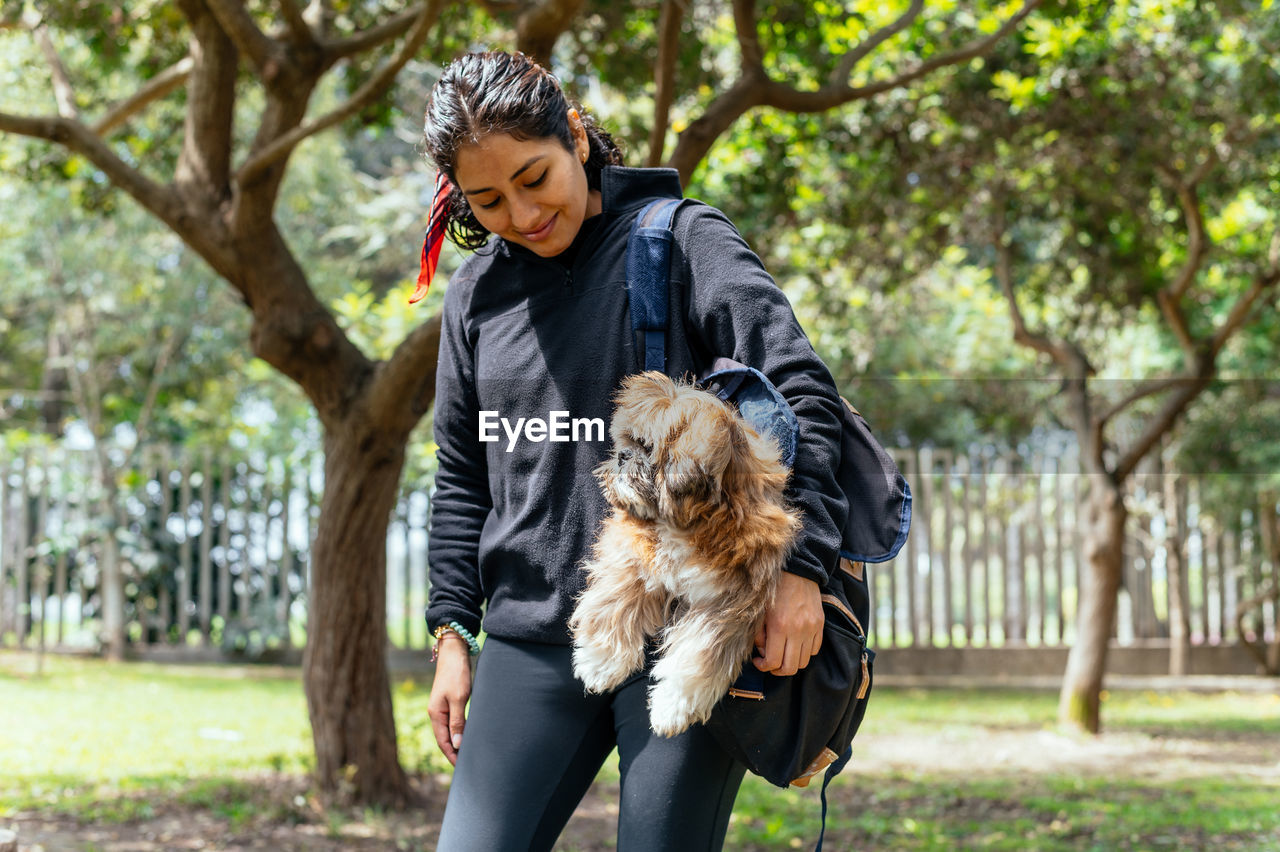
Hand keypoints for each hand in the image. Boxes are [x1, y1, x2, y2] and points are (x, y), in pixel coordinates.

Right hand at [428, 634, 472, 765]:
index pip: (443, 742)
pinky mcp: (449, 702)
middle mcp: (436, 713)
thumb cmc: (456, 674)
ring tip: (468, 755)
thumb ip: (458, 722)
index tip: (462, 768)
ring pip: (449, 731)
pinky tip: (468, 736)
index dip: (452, 756)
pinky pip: (453, 722)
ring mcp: (442, 708)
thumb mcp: (459, 698)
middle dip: (454, 753)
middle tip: (468, 766)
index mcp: (436, 714)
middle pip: (444, 739)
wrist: (454, 653)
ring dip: (457, 743)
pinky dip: (459, 732)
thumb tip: (458, 744)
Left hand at [753, 572, 823, 675]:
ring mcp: (811, 629)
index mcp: (778, 627)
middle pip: (790, 668)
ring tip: (783, 652)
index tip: (759, 661)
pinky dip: (804, 652)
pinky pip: (814, 650)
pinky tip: (795, 644)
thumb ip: (759, 635)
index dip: (763, 667)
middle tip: (770, 663)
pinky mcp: (820, 625)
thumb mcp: (760, 611)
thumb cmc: (774, 590)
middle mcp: (797, 631)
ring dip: (792, 662)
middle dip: (777, 670)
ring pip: (803, 662)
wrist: (797, 571)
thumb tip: (763, 653)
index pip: (773, 662)